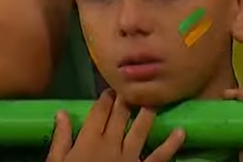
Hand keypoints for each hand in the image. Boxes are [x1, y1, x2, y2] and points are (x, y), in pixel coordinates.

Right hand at [46, 90, 185, 161]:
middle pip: (120, 115)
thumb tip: (62, 113)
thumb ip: (61, 139)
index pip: (99, 112)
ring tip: (153, 99)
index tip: (109, 90)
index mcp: (89, 140)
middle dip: (125, 99)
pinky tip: (181, 132)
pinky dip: (171, 145)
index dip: (105, 98)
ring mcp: (130, 158)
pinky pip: (159, 157)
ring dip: (147, 112)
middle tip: (130, 88)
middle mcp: (111, 144)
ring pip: (141, 129)